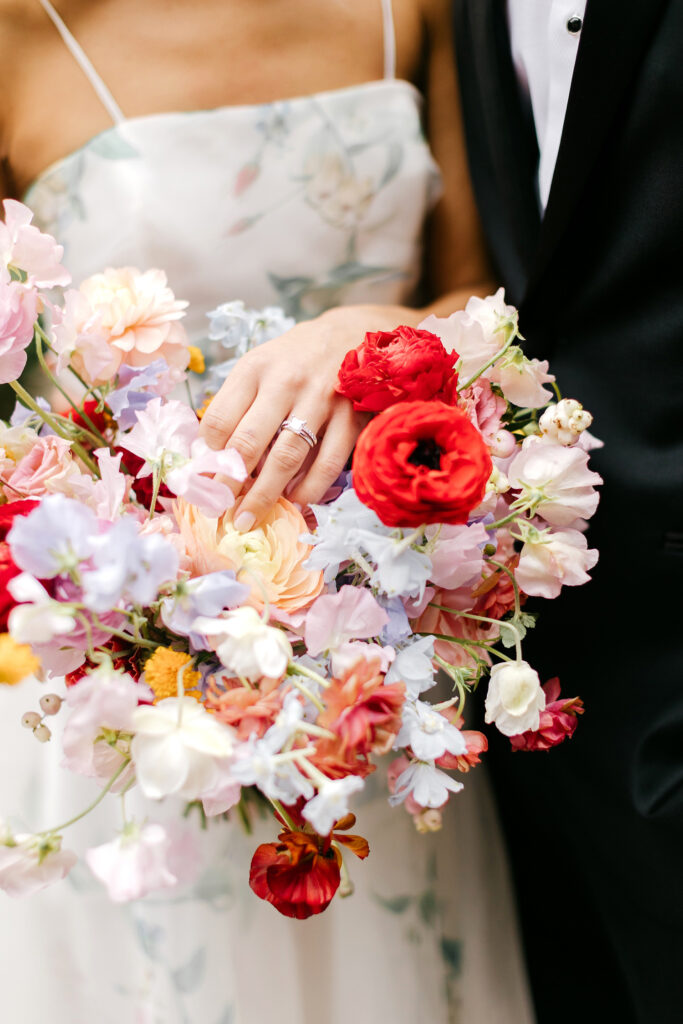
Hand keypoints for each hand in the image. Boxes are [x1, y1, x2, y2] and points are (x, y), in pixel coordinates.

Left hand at [198, 304, 417, 529]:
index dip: (209, 456)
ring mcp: (321, 399)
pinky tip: (296, 500)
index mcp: (255, 368)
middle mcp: (285, 381)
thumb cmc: (297, 358)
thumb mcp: (261, 366)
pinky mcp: (351, 416)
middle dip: (230, 484)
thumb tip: (214, 460)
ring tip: (249, 517)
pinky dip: (309, 489)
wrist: (354, 332)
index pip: (220, 419)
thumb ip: (238, 405)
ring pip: (286, 458)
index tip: (205, 480)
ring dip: (265, 495)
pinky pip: (327, 463)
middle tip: (221, 512)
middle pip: (248, 443)